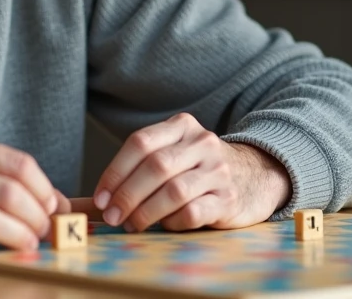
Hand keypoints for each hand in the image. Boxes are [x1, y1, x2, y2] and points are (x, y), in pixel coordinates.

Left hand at [91, 113, 291, 232]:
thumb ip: (141, 167)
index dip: (115, 171)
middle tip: (112, 217)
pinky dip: (172, 222)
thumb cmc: (199, 169)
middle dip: (127, 195)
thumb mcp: (176, 153)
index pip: (140, 143)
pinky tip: (165, 225)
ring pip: (174, 191)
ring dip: (145, 212)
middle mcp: (202, 143)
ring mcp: (219, 171)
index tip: (101, 198)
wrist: (257, 175)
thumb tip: (95, 201)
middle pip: (155, 166)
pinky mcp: (230, 199)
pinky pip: (194, 212)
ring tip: (131, 225)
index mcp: (182, 126)